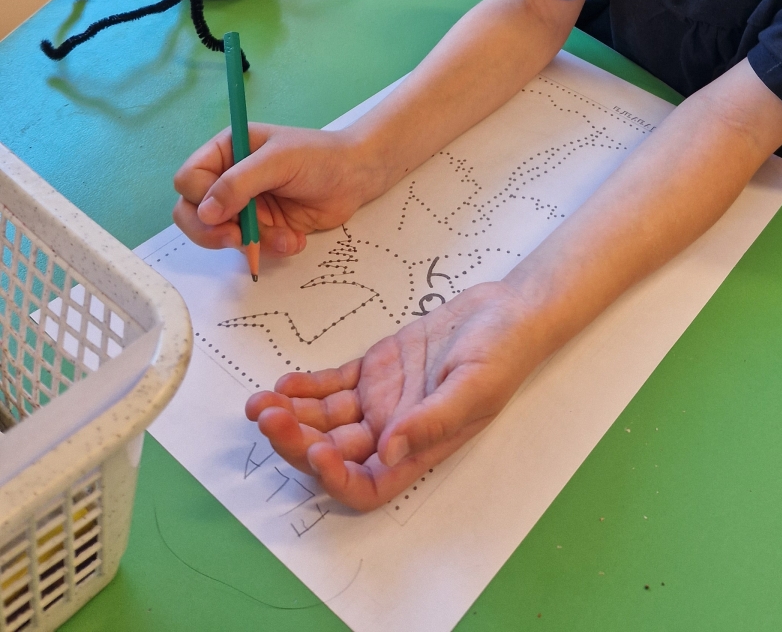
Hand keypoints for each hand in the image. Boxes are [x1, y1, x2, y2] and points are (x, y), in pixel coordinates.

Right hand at [172, 123, 381, 256]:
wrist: (357, 177)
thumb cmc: (319, 156)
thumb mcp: (279, 161)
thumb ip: (239, 183)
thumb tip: (205, 212)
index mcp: (227, 151)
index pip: (189, 179)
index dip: (200, 198)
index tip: (225, 210)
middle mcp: (229, 178)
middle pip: (191, 212)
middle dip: (213, 232)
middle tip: (237, 239)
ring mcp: (244, 205)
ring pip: (221, 235)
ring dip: (252, 242)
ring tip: (284, 237)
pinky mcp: (261, 227)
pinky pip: (248, 247)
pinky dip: (269, 249)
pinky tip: (294, 240)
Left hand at [246, 280, 542, 509]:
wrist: (507, 310)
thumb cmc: (503, 354)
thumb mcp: (475, 387)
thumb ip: (433, 419)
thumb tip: (390, 449)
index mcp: (418, 449)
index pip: (367, 484)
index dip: (336, 479)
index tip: (317, 452)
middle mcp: (392, 431)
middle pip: (335, 451)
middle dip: (297, 440)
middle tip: (269, 418)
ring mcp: (381, 399)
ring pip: (326, 419)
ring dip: (292, 415)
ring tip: (260, 402)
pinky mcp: (376, 369)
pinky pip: (333, 385)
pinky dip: (307, 387)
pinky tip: (285, 383)